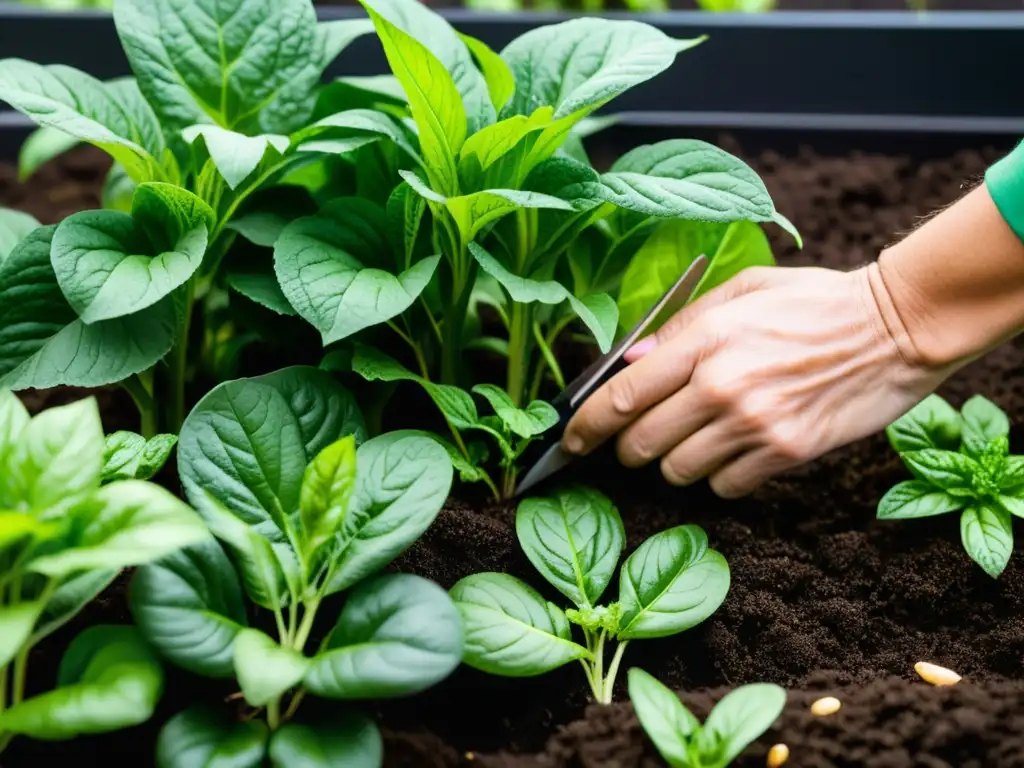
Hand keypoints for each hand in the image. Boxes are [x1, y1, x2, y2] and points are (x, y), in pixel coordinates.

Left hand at [562, 264, 952, 497]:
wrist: (893, 326)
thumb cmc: (812, 301)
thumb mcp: (740, 292)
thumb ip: (678, 327)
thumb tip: (628, 361)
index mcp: (702, 339)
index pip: (620, 397)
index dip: (584, 427)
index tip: (569, 442)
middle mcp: (719, 385)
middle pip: (640, 444)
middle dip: (629, 449)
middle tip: (639, 440)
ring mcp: (753, 423)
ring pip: (678, 472)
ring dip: (675, 464)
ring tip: (697, 440)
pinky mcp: (785, 452)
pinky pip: (724, 487)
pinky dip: (719, 478)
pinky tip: (735, 452)